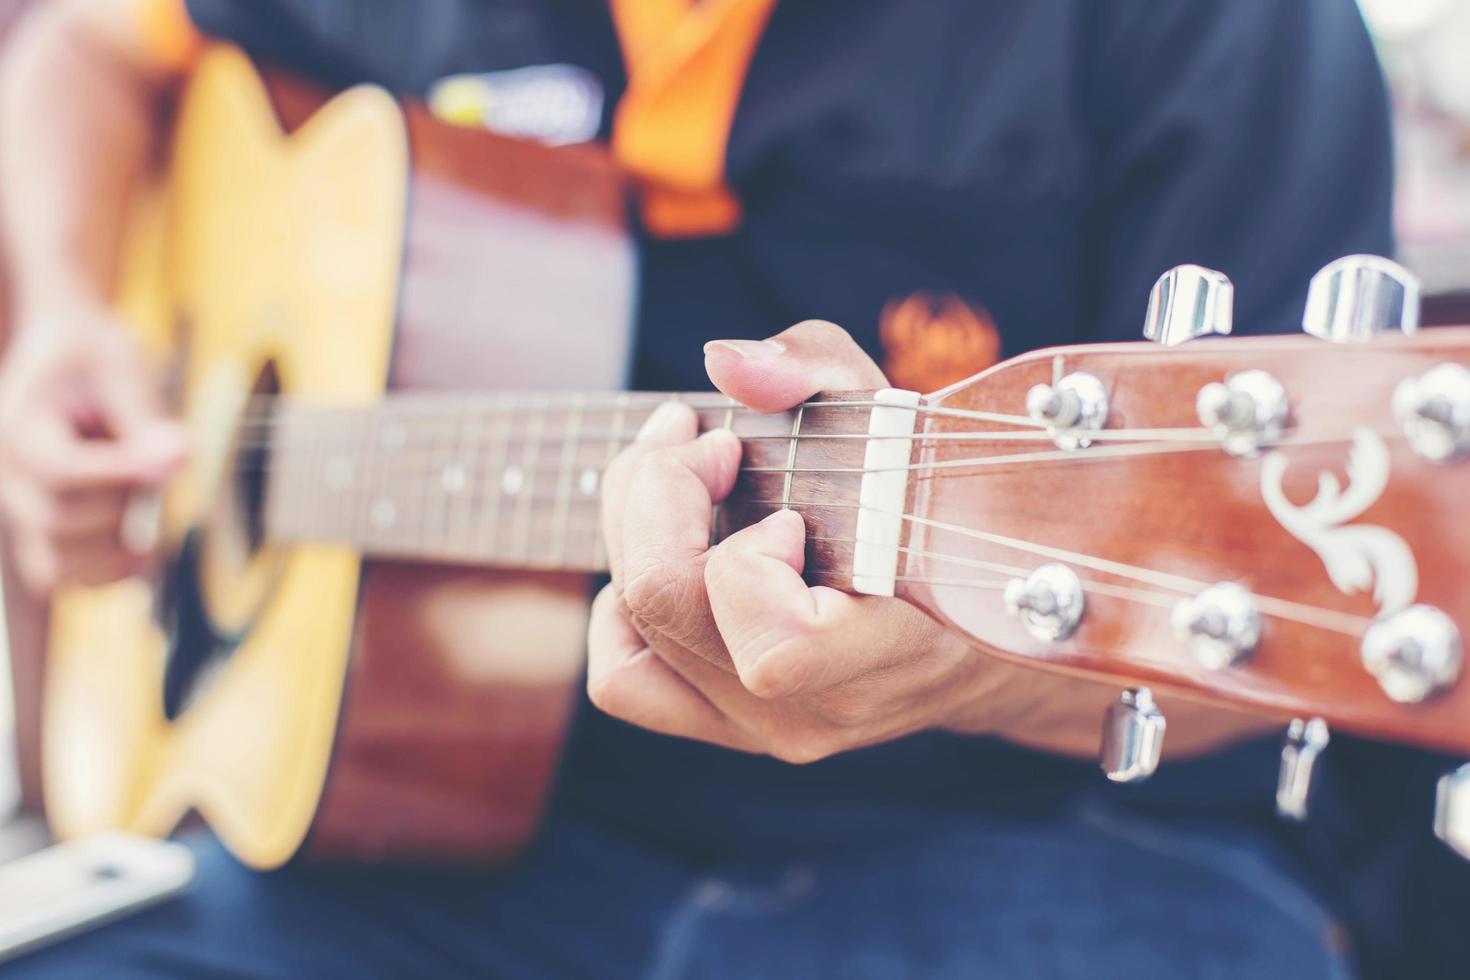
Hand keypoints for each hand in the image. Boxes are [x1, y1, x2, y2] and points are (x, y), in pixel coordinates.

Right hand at [0, 299, 184, 592]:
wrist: (68, 361)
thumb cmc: (95, 358)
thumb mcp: (122, 367)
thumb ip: (144, 418)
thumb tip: (177, 460)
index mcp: (17, 426)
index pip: (61, 471)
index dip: (121, 473)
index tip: (175, 454)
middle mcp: (6, 476)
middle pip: (56, 522)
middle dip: (121, 505)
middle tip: (155, 469)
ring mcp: (18, 508)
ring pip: (53, 564)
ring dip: (113, 550)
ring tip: (145, 511)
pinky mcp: (40, 531)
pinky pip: (62, 576)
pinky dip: (107, 573)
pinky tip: (145, 552)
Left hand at [589, 321, 1042, 762]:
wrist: (962, 637)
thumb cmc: (926, 509)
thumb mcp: (891, 412)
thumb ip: (816, 369)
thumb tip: (725, 363)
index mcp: (885, 650)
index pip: (775, 646)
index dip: (746, 552)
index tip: (772, 477)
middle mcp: (815, 709)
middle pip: (666, 604)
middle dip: (659, 492)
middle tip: (707, 440)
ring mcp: (763, 729)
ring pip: (634, 631)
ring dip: (634, 528)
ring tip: (683, 478)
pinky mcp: (722, 728)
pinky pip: (623, 681)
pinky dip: (617, 612)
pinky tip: (663, 556)